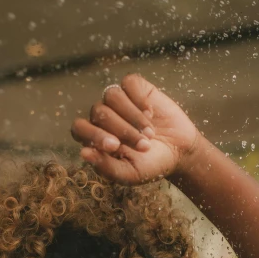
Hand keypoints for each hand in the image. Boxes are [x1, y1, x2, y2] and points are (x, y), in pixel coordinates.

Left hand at [71, 74, 198, 185]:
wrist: (179, 151)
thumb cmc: (151, 165)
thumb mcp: (130, 174)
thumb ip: (106, 167)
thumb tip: (83, 152)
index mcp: (95, 138)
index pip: (79, 128)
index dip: (94, 135)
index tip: (115, 145)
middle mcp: (103, 117)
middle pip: (99, 112)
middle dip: (123, 130)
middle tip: (144, 146)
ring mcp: (118, 101)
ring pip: (112, 95)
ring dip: (133, 117)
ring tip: (149, 134)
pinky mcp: (136, 88)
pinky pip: (128, 83)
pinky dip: (140, 100)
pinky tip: (150, 113)